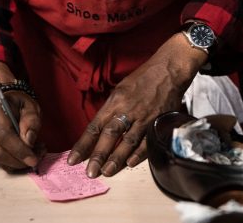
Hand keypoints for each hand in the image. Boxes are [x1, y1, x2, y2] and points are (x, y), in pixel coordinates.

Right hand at [0, 61, 44, 169]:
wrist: (3, 97)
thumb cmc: (19, 101)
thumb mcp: (31, 105)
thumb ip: (31, 121)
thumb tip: (29, 142)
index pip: (4, 135)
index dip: (19, 150)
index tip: (34, 159)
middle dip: (19, 160)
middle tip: (38, 158)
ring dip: (17, 162)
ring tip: (35, 155)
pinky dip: (12, 161)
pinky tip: (25, 155)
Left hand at [67, 33, 207, 177]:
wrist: (168, 69)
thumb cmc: (142, 78)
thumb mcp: (120, 89)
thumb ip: (111, 109)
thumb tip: (101, 128)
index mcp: (114, 101)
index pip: (94, 126)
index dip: (83, 144)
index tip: (73, 159)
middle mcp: (126, 110)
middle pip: (109, 135)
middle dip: (98, 155)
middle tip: (90, 172)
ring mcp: (143, 116)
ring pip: (128, 141)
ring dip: (117, 158)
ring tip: (107, 172)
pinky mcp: (158, 121)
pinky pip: (148, 140)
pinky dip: (139, 153)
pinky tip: (131, 163)